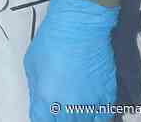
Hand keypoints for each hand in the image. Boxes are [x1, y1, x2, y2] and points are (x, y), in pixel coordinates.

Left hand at [24, 0, 117, 120]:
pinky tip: (92, 113)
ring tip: (76, 111)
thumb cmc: (50, 42)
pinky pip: (104, 118)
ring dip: (79, 119)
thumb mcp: (32, 64)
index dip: (42, 119)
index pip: (41, 121)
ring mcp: (90, 105)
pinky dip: (97, 117)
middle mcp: (68, 108)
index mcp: (46, 99)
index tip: (45, 114)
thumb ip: (36, 89)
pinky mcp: (108, 98)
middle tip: (60, 111)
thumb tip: (40, 102)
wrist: (80, 28)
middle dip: (60, 119)